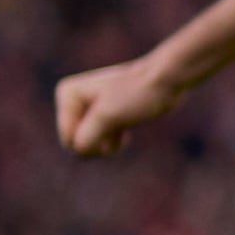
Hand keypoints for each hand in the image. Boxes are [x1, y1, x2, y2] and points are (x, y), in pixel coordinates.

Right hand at [54, 56, 183, 158]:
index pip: (69, 138)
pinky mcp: (106, 118)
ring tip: (123, 127)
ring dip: (108, 144)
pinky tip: (125, 131)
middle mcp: (74, 101)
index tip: (112, 119)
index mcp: (67, 95)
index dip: (93, 138)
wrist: (166, 83)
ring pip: (90, 145)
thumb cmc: (137, 94)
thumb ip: (86, 137)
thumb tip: (79, 152)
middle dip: (100, 143)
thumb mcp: (106, 116)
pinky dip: (114, 143)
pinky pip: (101, 143)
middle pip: (77, 143)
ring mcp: (89, 111)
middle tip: (119, 125)